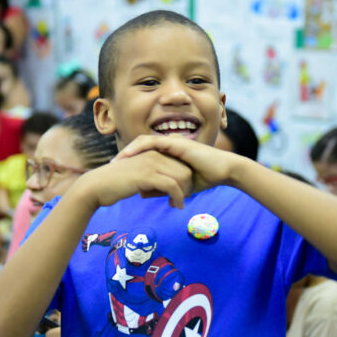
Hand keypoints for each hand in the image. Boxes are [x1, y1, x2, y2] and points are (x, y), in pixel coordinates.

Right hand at [80, 148, 194, 208]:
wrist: (96, 186)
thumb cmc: (114, 184)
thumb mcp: (136, 175)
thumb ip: (150, 175)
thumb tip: (162, 186)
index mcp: (152, 153)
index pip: (179, 163)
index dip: (183, 179)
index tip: (180, 193)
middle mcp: (153, 154)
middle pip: (184, 169)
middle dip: (187, 186)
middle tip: (181, 200)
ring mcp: (151, 164)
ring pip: (181, 176)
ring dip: (184, 193)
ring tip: (178, 204)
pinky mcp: (147, 175)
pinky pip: (172, 186)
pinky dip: (178, 197)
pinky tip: (176, 206)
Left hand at [117, 135, 239, 192]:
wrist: (224, 171)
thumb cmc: (205, 179)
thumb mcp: (179, 186)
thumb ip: (163, 188)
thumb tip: (145, 195)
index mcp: (169, 153)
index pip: (145, 153)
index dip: (131, 159)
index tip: (117, 170)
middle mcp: (169, 145)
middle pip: (140, 145)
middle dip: (125, 154)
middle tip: (111, 165)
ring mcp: (173, 142)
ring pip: (144, 141)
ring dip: (128, 150)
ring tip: (116, 160)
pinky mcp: (176, 143)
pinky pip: (153, 142)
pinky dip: (139, 148)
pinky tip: (129, 155)